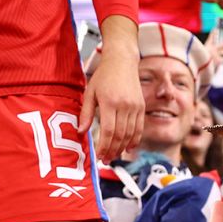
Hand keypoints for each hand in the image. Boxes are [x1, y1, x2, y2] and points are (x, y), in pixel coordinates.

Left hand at [81, 19, 143, 158]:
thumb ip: (86, 113)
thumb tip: (81, 131)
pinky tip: (129, 148)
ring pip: (130, 134)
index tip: (99, 156)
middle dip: (112, 150)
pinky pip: (139, 128)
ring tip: (115, 156)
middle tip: (106, 160)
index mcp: (110, 102)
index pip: (108, 131)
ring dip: (122, 148)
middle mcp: (125, 106)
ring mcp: (135, 107)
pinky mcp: (141, 107)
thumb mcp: (90, 92)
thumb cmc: (103, 76)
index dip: (104, 146)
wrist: (122, 61)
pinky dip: (135, 140)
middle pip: (120, 135)